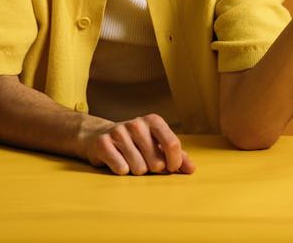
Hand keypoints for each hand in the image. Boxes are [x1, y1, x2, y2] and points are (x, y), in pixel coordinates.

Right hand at [77, 113, 196, 175]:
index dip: (175, 162)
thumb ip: (177, 155)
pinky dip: (121, 171)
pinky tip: (117, 161)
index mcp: (154, 121)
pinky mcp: (103, 144)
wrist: (100, 136)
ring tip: (129, 160)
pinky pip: (121, 169)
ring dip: (136, 171)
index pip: (173, 144)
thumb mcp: (157, 144)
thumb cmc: (135, 143)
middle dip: (152, 168)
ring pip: (139, 169)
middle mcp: (136, 124)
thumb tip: (192, 169)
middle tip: (144, 161)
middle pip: (156, 162)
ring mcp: (119, 132)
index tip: (171, 168)